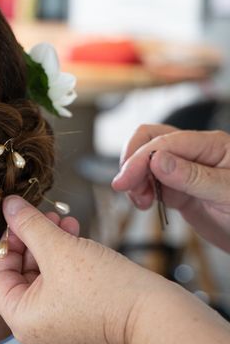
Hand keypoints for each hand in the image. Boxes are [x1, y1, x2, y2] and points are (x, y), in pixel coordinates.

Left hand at [0, 195, 166, 343]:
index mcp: (23, 321)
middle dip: (34, 239)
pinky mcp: (82, 317)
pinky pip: (64, 282)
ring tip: (64, 218)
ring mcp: (61, 324)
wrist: (158, 315)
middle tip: (43, 213)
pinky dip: (67, 258)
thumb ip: (29, 225)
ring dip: (52, 243)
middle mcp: (38, 328)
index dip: (7, 243)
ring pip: (45, 274)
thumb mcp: (58, 248)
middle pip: (22, 274)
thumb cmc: (106, 290)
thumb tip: (7, 205)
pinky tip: (76, 232)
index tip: (17, 219)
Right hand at [111, 124, 229, 251]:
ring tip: (139, 201)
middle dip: (133, 161)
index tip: (125, 181)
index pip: (165, 141)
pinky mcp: (180, 189)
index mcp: (211, 145)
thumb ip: (193, 176)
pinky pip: (152, 180)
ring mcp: (186, 170)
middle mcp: (195, 152)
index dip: (140, 159)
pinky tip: (145, 203)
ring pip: (146, 160)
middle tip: (125, 188)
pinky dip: (141, 189)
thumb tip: (158, 160)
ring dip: (135, 177)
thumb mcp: (228, 194)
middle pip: (150, 140)